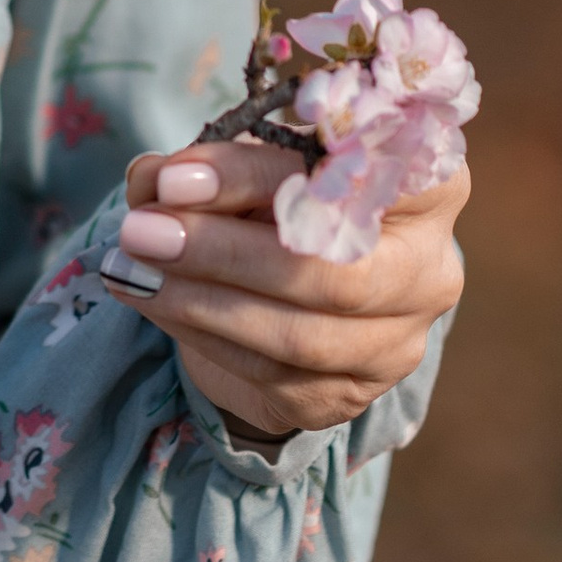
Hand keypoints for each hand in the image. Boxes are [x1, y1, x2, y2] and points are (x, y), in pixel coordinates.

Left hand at [101, 138, 466, 440]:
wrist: (283, 293)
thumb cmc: (273, 204)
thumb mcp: (243, 166)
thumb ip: (201, 167)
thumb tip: (153, 180)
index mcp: (428, 184)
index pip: (357, 175)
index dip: (264, 175)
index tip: (177, 175)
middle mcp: (430, 268)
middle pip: (332, 269)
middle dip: (222, 250)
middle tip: (140, 231)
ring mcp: (397, 341)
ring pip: (300, 334)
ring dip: (201, 300)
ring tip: (131, 267)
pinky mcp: (350, 394)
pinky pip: (270, 373)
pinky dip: (200, 333)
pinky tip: (150, 299)